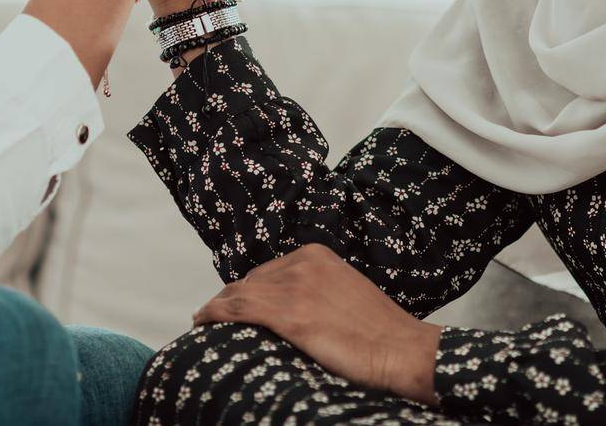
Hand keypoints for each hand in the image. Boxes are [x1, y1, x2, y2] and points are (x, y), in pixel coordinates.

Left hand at [192, 243, 441, 406]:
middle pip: (250, 281)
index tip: (234, 306)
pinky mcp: (290, 316)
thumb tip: (296, 309)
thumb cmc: (381, 332)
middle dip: (231, 299)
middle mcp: (303, 264)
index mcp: (317, 255)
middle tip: (215, 318)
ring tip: (204, 321)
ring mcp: (296, 288)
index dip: (246, 290)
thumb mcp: (346, 295)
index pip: (267, 271)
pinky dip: (215, 314)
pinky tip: (202, 322)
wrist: (404, 349)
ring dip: (216, 308)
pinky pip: (239, 309)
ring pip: (239, 294)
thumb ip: (318, 292)